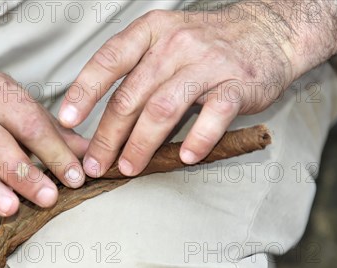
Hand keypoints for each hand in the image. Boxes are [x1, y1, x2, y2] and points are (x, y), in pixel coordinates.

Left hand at [58, 0, 336, 176]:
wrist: (270, 31)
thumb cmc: (208, 43)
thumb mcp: (166, 40)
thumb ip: (136, 71)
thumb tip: (99, 117)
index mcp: (152, 32)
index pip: (109, 60)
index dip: (84, 92)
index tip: (66, 121)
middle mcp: (176, 44)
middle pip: (132, 95)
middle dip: (108, 135)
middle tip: (95, 164)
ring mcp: (208, 63)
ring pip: (164, 108)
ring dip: (142, 143)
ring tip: (129, 167)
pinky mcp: (237, 84)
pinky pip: (213, 115)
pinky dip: (198, 138)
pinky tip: (186, 157)